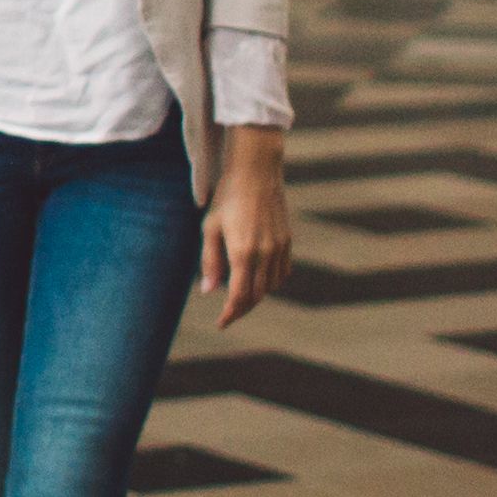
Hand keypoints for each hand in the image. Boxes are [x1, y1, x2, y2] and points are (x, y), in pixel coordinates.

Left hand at [200, 130, 292, 326]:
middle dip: (241, 309)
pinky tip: (260, 281)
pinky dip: (271, 282)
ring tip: (241, 298)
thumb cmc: (228, 198)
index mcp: (243, 252)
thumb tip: (209, 292)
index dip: (230, 314)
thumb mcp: (210, 228)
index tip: (221, 323)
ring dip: (257, 296)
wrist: (256, 173)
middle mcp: (265, 254)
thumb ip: (210, 261)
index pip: (239, 297)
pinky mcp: (287, 241)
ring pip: (271, 286)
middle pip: (256, 296)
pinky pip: (282, 272)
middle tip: (228, 315)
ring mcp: (279, 248)